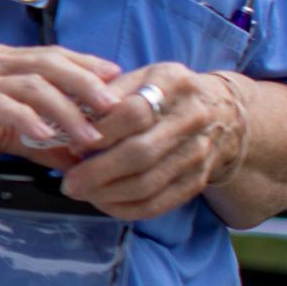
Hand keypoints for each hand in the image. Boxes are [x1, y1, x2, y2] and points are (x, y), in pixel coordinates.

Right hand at [0, 44, 122, 173]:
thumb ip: (33, 139)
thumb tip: (75, 155)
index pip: (51, 55)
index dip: (87, 65)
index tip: (119, 83)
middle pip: (48, 62)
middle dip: (87, 83)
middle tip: (115, 108)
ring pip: (30, 83)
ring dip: (66, 109)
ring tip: (88, 135)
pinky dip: (27, 119)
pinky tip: (44, 135)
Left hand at [58, 64, 246, 220]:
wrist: (222, 112)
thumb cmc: (163, 93)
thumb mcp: (139, 77)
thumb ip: (103, 96)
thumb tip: (65, 125)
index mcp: (173, 83)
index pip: (133, 112)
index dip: (99, 132)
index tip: (72, 144)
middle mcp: (191, 117)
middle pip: (140, 153)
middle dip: (97, 172)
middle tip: (69, 182)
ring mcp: (198, 152)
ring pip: (148, 183)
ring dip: (107, 194)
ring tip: (80, 192)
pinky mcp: (197, 180)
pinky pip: (159, 203)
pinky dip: (126, 208)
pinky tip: (103, 203)